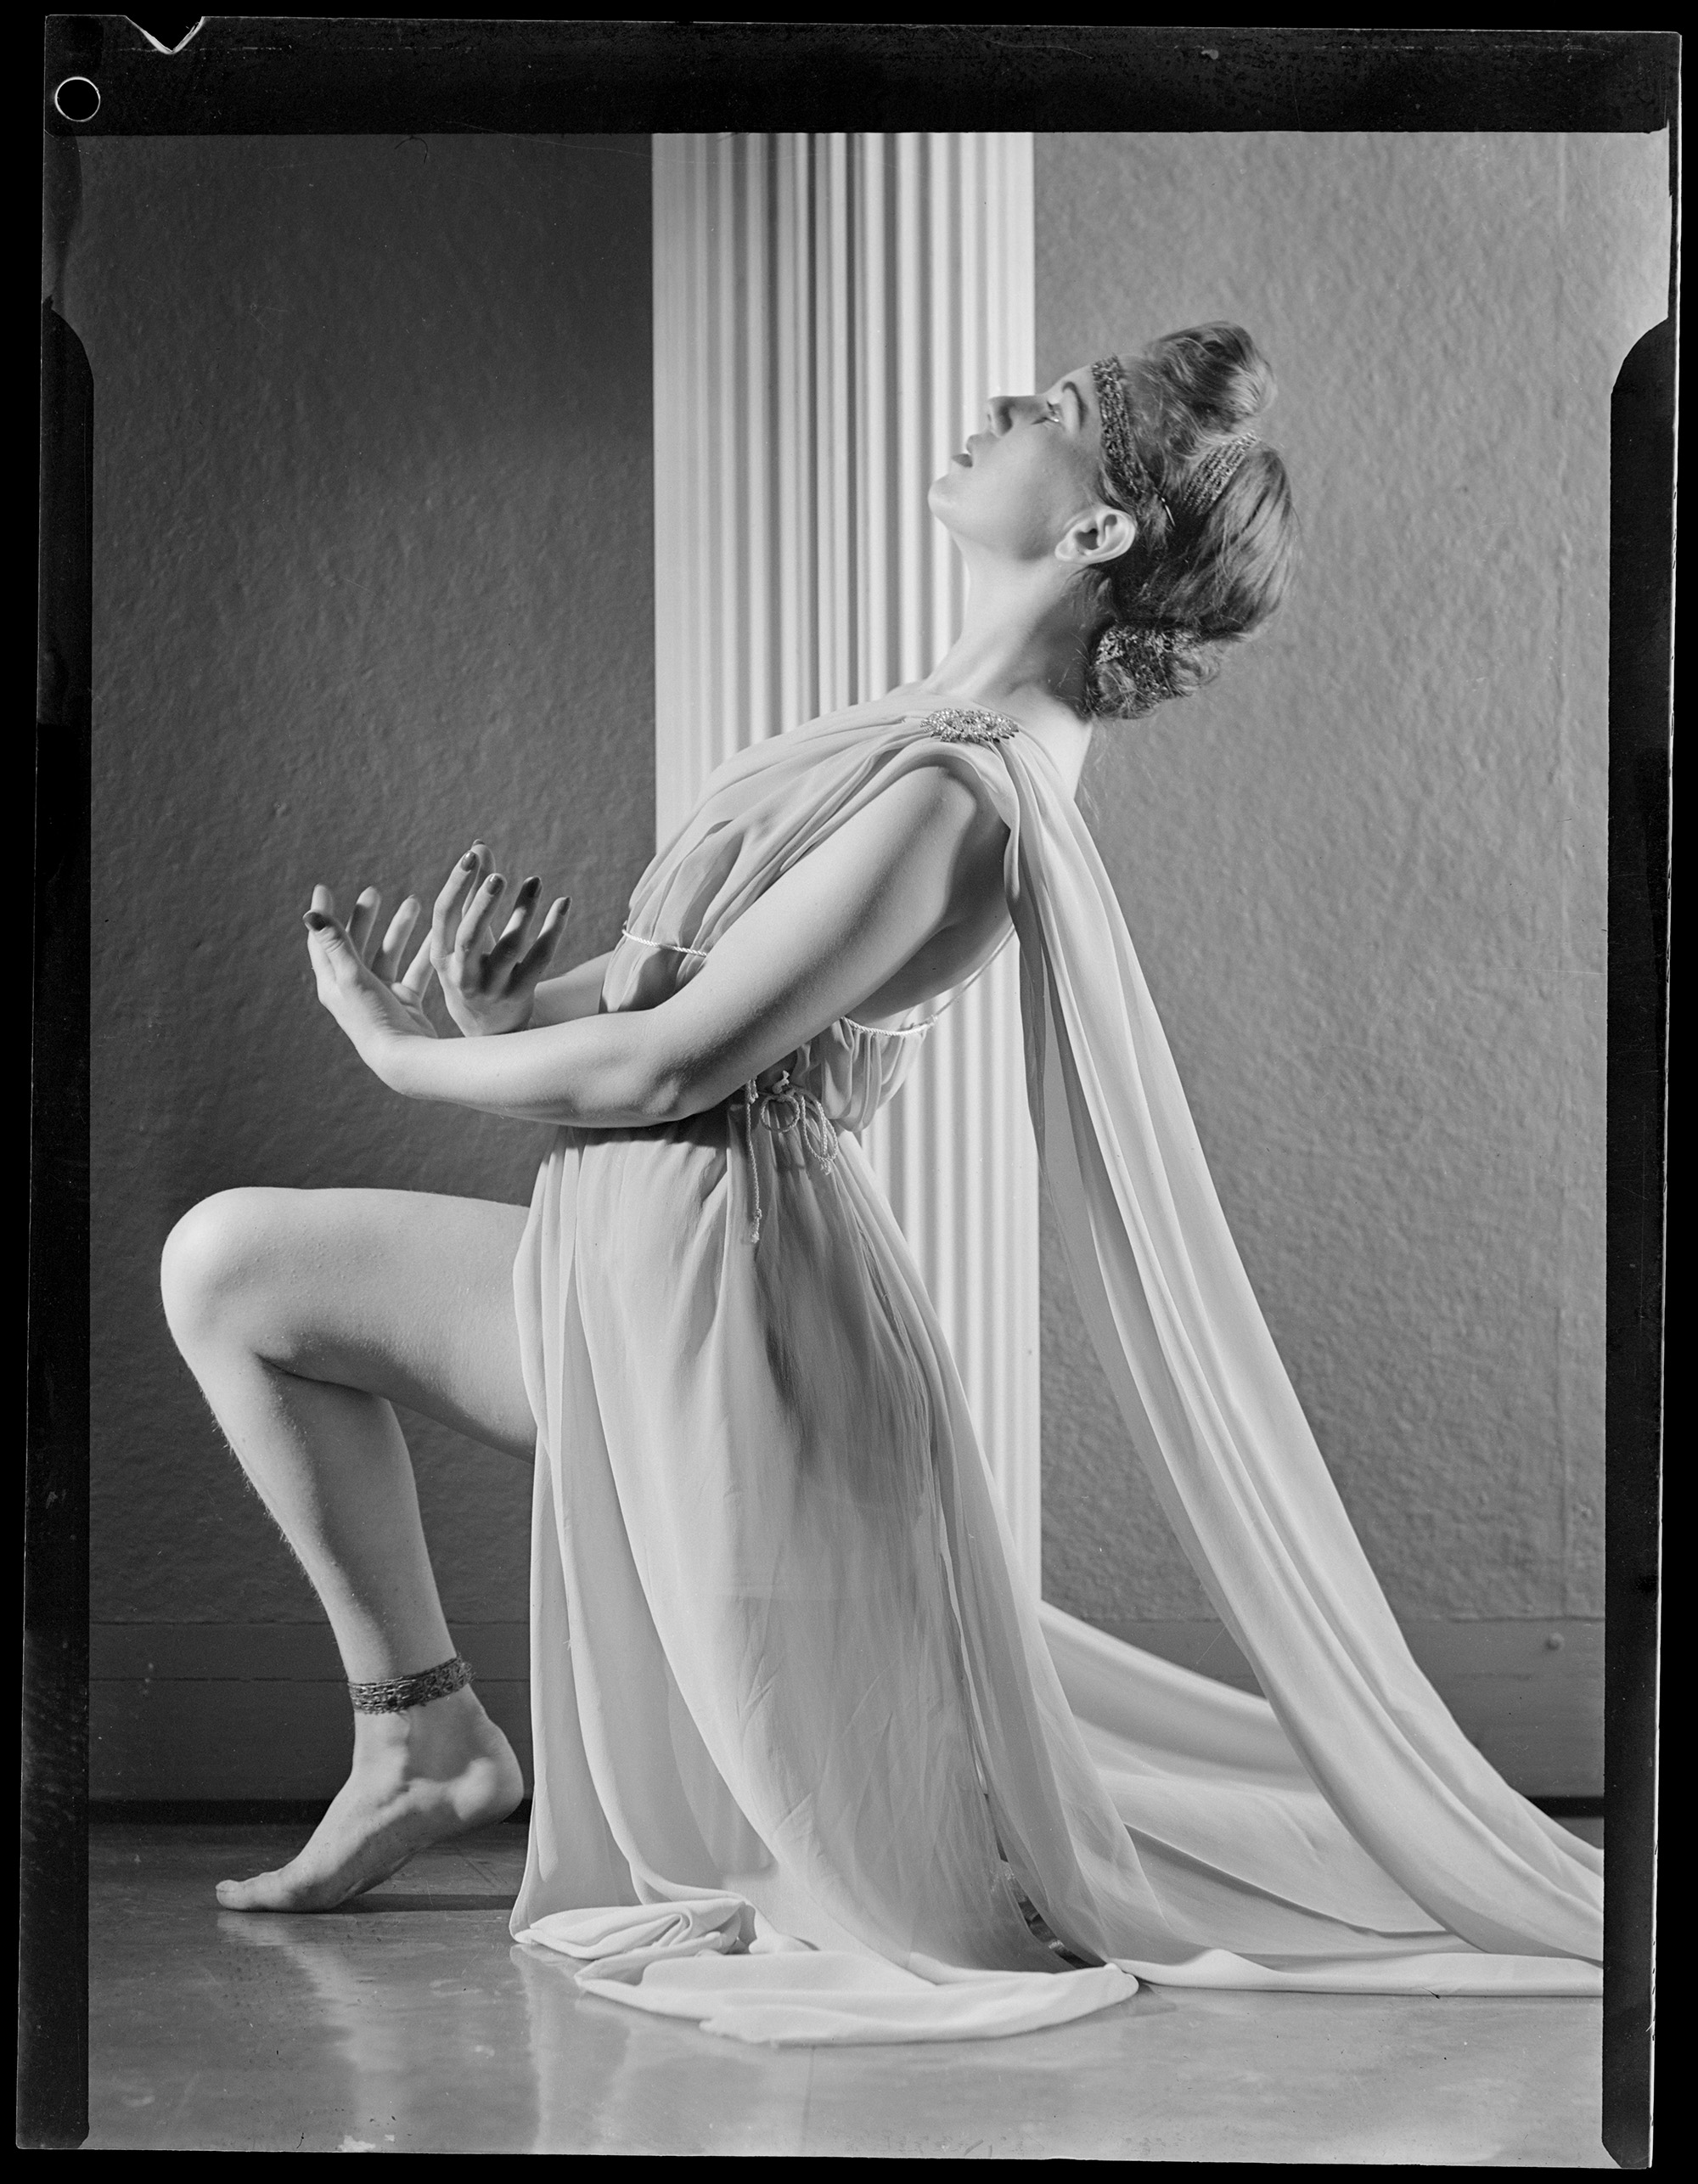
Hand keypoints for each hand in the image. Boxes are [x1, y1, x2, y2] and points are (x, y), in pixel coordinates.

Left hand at [303, 881, 438, 1064]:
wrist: (405, 1059)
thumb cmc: (373, 1018)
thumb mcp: (352, 976)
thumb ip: (336, 943)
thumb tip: (310, 914)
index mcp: (333, 983)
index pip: (322, 942)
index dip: (323, 916)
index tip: (325, 888)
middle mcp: (354, 989)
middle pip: (356, 943)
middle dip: (365, 916)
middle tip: (374, 892)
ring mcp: (381, 995)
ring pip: (388, 953)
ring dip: (399, 929)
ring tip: (415, 903)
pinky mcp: (405, 1003)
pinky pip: (415, 970)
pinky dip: (424, 952)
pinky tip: (438, 934)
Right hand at [429, 841, 570, 1036]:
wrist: (488, 1032)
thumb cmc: (473, 971)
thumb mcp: (463, 938)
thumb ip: (472, 892)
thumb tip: (479, 845)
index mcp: (442, 956)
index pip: (443, 916)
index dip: (456, 885)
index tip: (472, 855)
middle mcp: (463, 974)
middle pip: (470, 936)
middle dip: (483, 905)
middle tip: (499, 876)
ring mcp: (492, 988)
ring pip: (509, 949)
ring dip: (522, 913)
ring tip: (535, 882)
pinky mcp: (521, 995)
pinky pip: (540, 960)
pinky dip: (553, 931)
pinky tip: (563, 904)